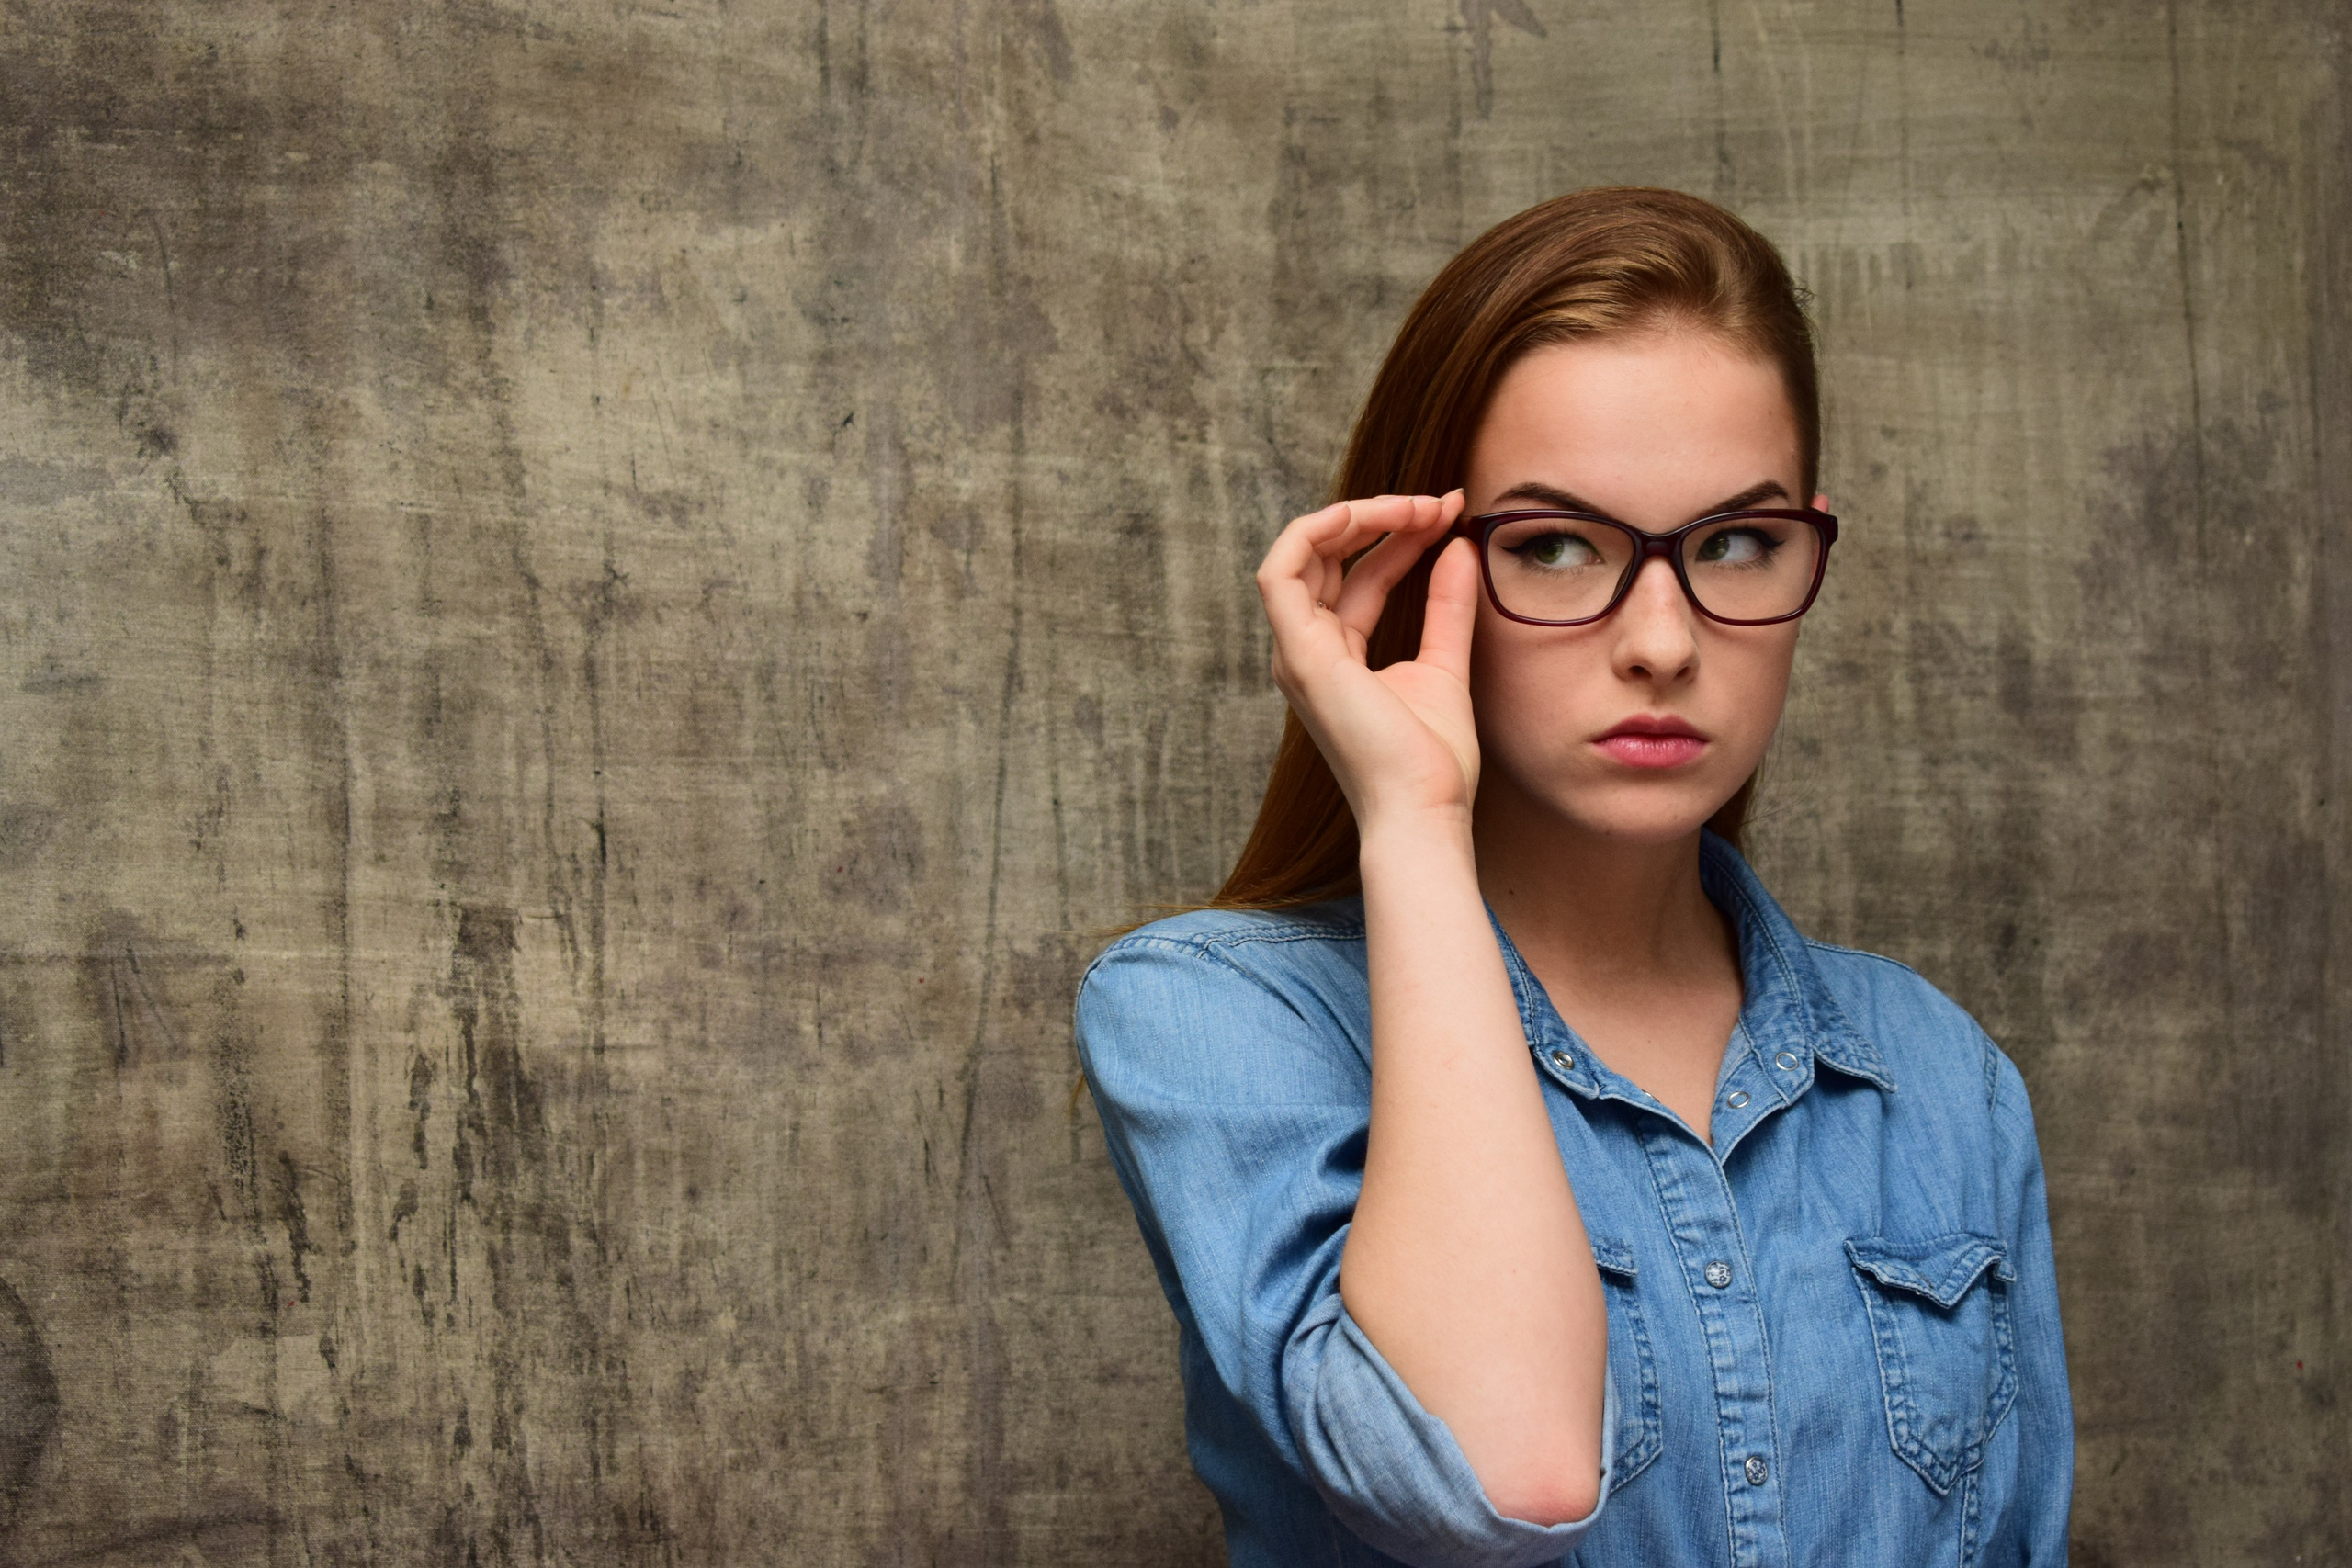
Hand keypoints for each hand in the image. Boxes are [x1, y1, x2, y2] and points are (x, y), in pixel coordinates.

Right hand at [1256, 491, 1483, 831]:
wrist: (1424, 811)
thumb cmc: (1432, 762)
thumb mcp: (1446, 665)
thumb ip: (1448, 606)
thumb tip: (1459, 547)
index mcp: (1334, 658)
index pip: (1359, 576)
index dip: (1402, 536)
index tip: (1452, 514)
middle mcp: (1306, 652)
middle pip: (1328, 558)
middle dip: (1382, 518)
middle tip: (1440, 503)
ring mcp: (1297, 654)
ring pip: (1302, 554)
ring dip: (1358, 517)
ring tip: (1418, 506)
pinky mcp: (1299, 656)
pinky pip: (1281, 572)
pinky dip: (1316, 532)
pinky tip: (1367, 513)